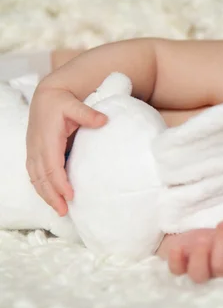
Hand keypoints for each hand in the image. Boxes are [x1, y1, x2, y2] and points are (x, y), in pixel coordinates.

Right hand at [26, 84, 106, 215]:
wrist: (47, 95)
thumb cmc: (62, 101)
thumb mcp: (75, 105)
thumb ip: (88, 114)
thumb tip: (104, 120)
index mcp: (47, 138)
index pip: (52, 165)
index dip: (59, 182)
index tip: (70, 195)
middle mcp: (37, 146)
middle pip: (42, 177)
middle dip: (51, 195)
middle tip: (64, 211)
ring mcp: (33, 150)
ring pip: (35, 178)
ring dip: (45, 195)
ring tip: (59, 209)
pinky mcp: (33, 152)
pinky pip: (34, 174)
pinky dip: (41, 187)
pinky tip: (50, 197)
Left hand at [157, 221, 222, 283]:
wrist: (196, 235)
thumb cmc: (222, 237)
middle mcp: (218, 277)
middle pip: (222, 267)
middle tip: (222, 224)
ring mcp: (198, 274)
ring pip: (199, 274)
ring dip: (201, 255)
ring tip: (202, 238)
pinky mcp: (179, 270)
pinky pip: (176, 271)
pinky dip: (176, 260)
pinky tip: (179, 248)